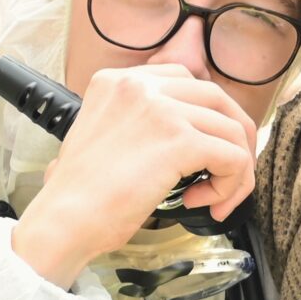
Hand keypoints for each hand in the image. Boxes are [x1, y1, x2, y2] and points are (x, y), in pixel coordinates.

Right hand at [9, 64, 258, 288]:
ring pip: (232, 130)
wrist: (64, 219)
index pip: (186, 82)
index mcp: (118, 80)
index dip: (206, 118)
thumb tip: (188, 134)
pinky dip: (229, 186)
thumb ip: (139, 123)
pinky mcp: (179, 140)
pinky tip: (201, 203)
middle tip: (229, 173)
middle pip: (218, 98)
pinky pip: (233, 158)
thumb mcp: (103, 135)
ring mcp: (162, 109)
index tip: (205, 151)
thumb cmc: (81, 193)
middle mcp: (140, 85)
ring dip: (234, 170)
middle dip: (235, 138)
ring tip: (213, 198)